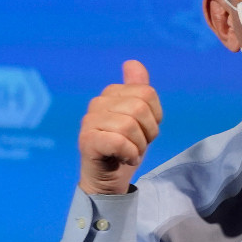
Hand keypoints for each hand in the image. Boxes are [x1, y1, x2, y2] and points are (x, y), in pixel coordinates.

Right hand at [78, 60, 162, 194]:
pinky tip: (123, 158)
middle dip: (147, 132)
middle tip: (137, 144)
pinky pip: (119, 141)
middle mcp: (98, 102)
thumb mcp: (140, 118)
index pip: (148, 93)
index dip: (155, 117)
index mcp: (112, 92)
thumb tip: (132, 62)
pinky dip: (129, 154)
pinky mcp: (87, 140)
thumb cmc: (126, 147)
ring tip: (130, 152)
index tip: (145, 130)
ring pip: (129, 125)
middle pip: (140, 109)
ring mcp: (89, 120)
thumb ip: (138, 90)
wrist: (108, 179)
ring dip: (138, 146)